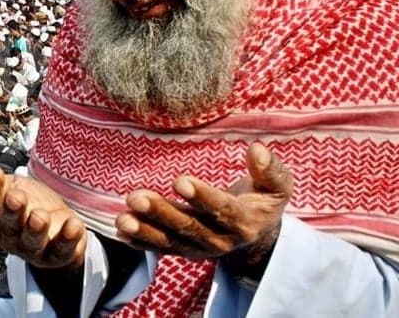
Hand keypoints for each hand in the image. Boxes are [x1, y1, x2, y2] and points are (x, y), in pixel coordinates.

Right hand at [0, 164, 85, 270]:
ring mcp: (33, 249)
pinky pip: (62, 249)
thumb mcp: (13, 187)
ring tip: (40, 216)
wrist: (58, 225)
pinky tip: (73, 225)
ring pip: (32, 242)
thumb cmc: (31, 204)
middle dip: (12, 211)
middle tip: (15, 196)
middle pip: (9, 225)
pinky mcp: (56, 255)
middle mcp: (11, 237)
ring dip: (36, 229)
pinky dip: (68, 239)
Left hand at [116, 143, 292, 264]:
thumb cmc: (262, 200)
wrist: (256, 235)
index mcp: (244, 222)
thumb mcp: (277, 186)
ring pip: (170, 241)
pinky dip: (140, 242)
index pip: (221, 210)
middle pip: (189, 227)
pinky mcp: (183, 250)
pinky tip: (121, 232)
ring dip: (144, 230)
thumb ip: (270, 170)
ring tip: (122, 219)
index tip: (179, 181)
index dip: (201, 197)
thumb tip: (257, 148)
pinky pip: (160, 249)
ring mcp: (199, 249)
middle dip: (161, 213)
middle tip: (136, 197)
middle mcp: (220, 240)